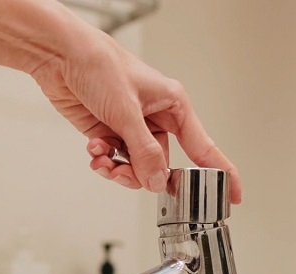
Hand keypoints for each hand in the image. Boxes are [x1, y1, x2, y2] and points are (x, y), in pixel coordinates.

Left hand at [29, 33, 241, 201]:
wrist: (62, 57)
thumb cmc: (100, 65)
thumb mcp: (127, 112)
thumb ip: (144, 151)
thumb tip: (157, 181)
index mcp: (173, 105)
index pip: (203, 147)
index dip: (220, 172)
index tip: (232, 195)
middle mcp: (154, 118)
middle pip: (162, 165)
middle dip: (144, 175)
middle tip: (128, 173)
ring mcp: (131, 128)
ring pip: (136, 167)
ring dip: (119, 170)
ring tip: (105, 161)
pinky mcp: (108, 133)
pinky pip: (115, 161)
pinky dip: (104, 162)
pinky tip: (95, 151)